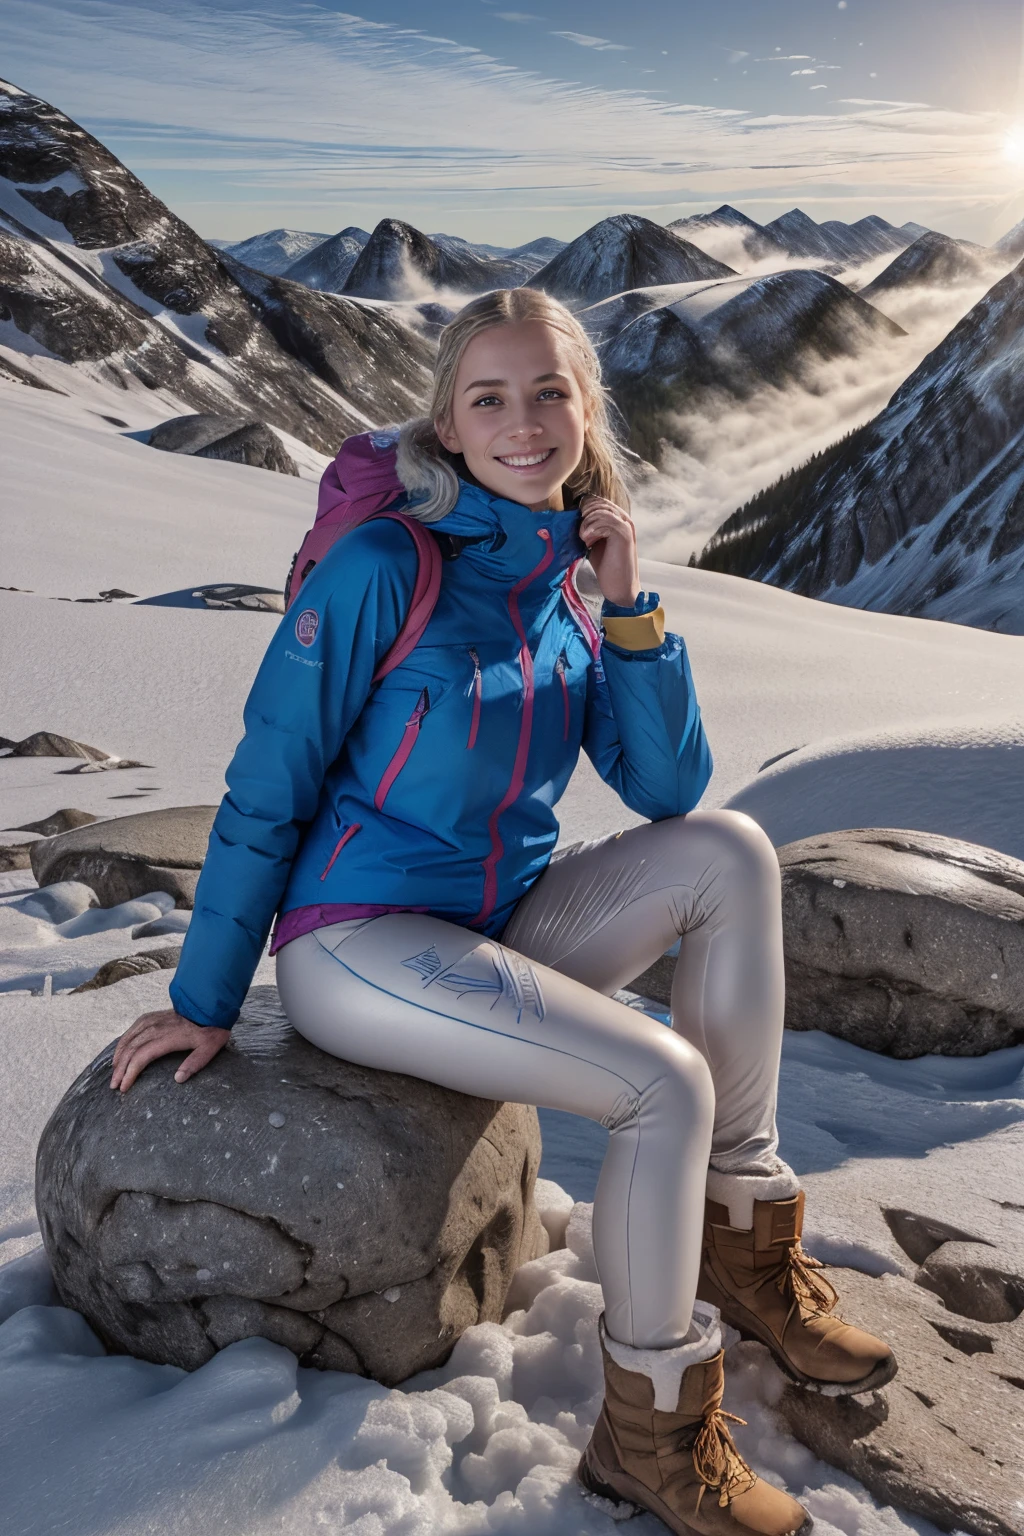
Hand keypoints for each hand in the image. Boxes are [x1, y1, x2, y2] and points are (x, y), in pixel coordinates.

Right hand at [110, 1009, 230, 1092]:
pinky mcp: (151, 1017)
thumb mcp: (209, 1048)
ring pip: (128, 1039)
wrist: (209, 1004)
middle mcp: (156, 1028)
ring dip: (118, 1056)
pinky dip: (123, 1042)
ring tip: (114, 1072)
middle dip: (120, 1069)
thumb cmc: (210, 1028)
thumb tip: (178, 1079)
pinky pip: (132, 1029)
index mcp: (168, 1038)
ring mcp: (152, 1021)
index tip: (124, 1087)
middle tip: (114, 1085)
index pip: (142, 1057)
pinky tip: (120, 1051)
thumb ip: (194, 1063)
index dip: (130, 1073)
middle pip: (131, 1050)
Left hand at [579, 496, 640, 608]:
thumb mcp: (594, 542)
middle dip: (584, 515)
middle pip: (599, 503)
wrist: (619, 586)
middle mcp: (624, 519)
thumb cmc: (606, 566)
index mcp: (618, 519)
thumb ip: (589, 528)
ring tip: (584, 540)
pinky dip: (592, 529)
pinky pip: (605, 520)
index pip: (599, 501)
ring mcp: (626, 525)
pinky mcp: (624, 533)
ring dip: (587, 524)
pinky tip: (588, 542)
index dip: (584, 508)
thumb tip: (573, 517)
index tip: (577, 524)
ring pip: (600, 510)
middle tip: (581, 534)